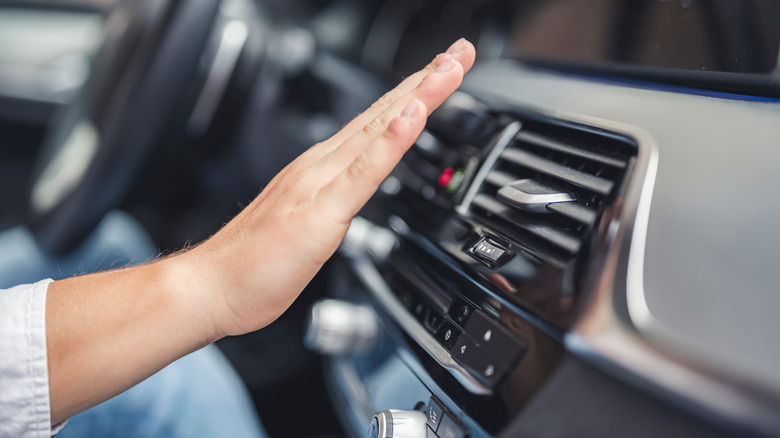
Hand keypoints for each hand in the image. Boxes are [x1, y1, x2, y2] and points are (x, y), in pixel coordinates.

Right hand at [175, 38, 475, 336]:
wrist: (210, 285)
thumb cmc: (254, 263)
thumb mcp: (307, 224)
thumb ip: (331, 201)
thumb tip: (351, 193)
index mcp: (320, 169)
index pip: (377, 122)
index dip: (412, 94)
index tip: (442, 72)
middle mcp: (321, 165)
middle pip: (384, 113)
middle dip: (427, 80)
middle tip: (460, 51)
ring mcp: (320, 183)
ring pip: (379, 130)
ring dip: (419, 95)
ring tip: (449, 67)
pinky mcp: (321, 211)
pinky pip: (363, 171)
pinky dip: (391, 140)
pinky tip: (412, 115)